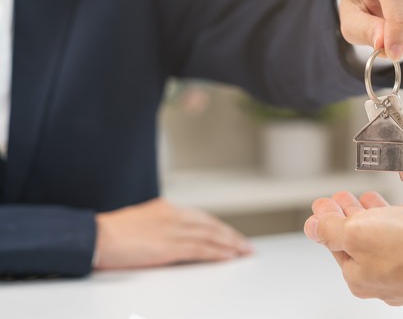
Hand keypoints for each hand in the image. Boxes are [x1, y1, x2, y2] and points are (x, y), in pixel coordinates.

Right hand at [94, 198, 251, 269]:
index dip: (218, 227)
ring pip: (210, 236)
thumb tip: (168, 241)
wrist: (93, 237)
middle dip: (230, 235)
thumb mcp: (137, 225)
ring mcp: (172, 230)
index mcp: (164, 209)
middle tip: (246, 245)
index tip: (230, 234)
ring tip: (244, 252)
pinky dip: (217, 253)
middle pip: (210, 225)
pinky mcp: (169, 245)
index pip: (200, 217)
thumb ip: (156, 229)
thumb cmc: (106, 236)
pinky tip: (228, 257)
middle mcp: (172, 215)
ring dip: (230, 244)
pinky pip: (200, 249)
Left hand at [303, 191, 402, 305]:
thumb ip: (331, 229)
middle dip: (346, 217)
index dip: (327, 220)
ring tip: (364, 197)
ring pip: (381, 238)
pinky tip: (396, 210)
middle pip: (356, 242)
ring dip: (370, 216)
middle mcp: (382, 277)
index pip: (334, 244)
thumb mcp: (357, 232)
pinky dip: (394, 221)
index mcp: (359, 276)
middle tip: (338, 198)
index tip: (321, 203)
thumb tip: (311, 226)